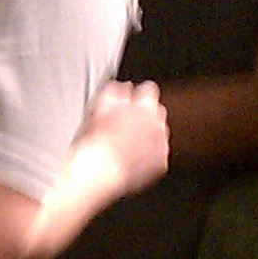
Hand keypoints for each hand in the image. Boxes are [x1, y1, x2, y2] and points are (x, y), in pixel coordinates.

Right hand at [78, 80, 169, 198]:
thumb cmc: (96, 140)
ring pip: (158, 133)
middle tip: (125, 124)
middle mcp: (158, 122)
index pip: (149, 90)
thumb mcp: (99, 107)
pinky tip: (130, 158)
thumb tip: (120, 88)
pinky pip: (157, 155)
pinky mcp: (161, 162)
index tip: (128, 101)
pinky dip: (147, 156)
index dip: (137, 95)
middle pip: (156, 111)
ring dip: (146, 136)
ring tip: (125, 144)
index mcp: (144, 105)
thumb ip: (114, 93)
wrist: (99, 169)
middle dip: (143, 116)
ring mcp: (161, 143)